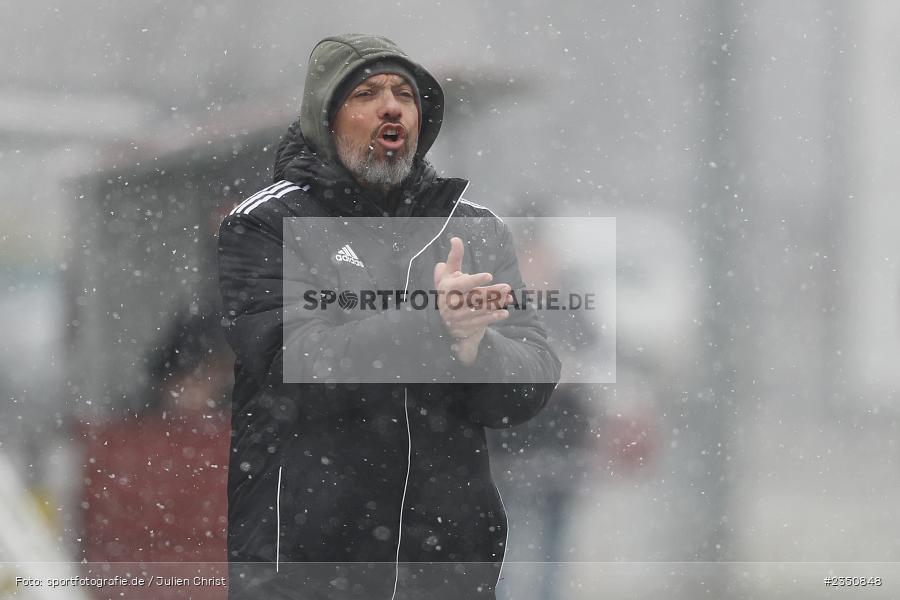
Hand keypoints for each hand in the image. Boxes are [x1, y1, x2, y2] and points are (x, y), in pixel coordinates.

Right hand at [433, 236, 510, 364]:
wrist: (444, 321)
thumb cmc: (449, 291)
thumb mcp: (448, 274)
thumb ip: (454, 258)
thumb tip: (456, 239)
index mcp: (448, 289)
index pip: (463, 284)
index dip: (475, 280)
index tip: (489, 275)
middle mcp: (453, 303)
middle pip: (475, 297)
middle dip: (491, 292)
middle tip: (507, 287)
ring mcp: (460, 316)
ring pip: (480, 309)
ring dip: (496, 304)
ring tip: (509, 298)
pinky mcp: (467, 326)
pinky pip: (482, 322)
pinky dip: (493, 318)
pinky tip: (504, 313)